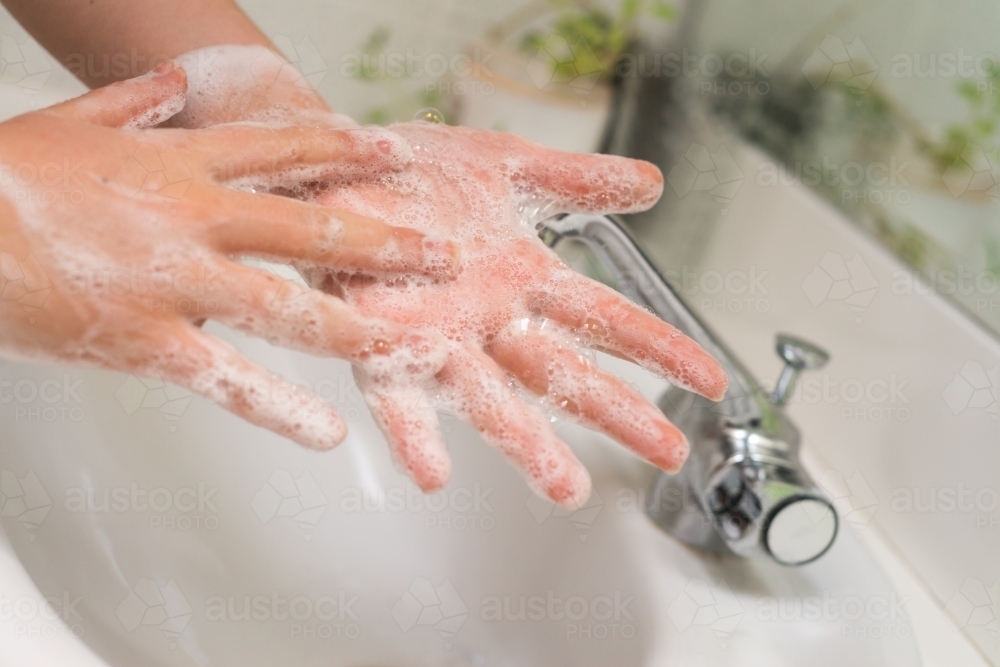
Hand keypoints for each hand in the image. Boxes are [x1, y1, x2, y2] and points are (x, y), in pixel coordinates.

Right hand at [0, 63, 459, 450]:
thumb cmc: (2, 178)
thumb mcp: (70, 120)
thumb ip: (131, 99)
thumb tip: (171, 80)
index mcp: (178, 162)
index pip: (284, 151)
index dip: (346, 153)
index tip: (395, 156)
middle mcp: (193, 217)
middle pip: (312, 232)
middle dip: (387, 246)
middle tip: (443, 257)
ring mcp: (176, 282)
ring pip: (289, 310)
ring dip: (359, 330)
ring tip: (412, 346)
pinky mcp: (148, 342)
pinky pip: (228, 382)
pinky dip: (280, 410)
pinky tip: (326, 433)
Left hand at [307, 122, 727, 506]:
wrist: (338, 166)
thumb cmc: (418, 171)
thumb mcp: (508, 164)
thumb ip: (577, 179)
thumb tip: (653, 182)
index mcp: (525, 279)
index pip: (607, 319)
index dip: (660, 349)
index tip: (711, 380)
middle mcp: (490, 320)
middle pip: (564, 374)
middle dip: (618, 414)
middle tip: (667, 453)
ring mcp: (438, 338)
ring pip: (492, 402)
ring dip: (529, 446)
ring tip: (567, 489)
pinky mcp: (379, 342)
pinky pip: (398, 398)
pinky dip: (415, 437)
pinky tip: (433, 474)